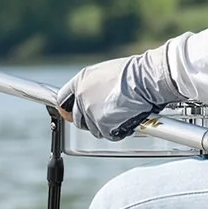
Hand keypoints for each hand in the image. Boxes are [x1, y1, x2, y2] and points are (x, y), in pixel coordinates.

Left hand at [56, 47, 185, 140]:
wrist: (145, 80)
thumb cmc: (132, 73)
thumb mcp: (105, 73)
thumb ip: (93, 86)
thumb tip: (92, 98)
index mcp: (80, 81)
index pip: (62, 99)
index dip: (67, 108)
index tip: (70, 113)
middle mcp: (81, 98)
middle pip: (77, 119)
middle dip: (88, 121)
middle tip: (104, 118)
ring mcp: (91, 113)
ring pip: (93, 129)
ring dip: (105, 127)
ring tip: (121, 115)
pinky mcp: (103, 125)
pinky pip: (108, 135)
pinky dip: (117, 131)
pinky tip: (127, 120)